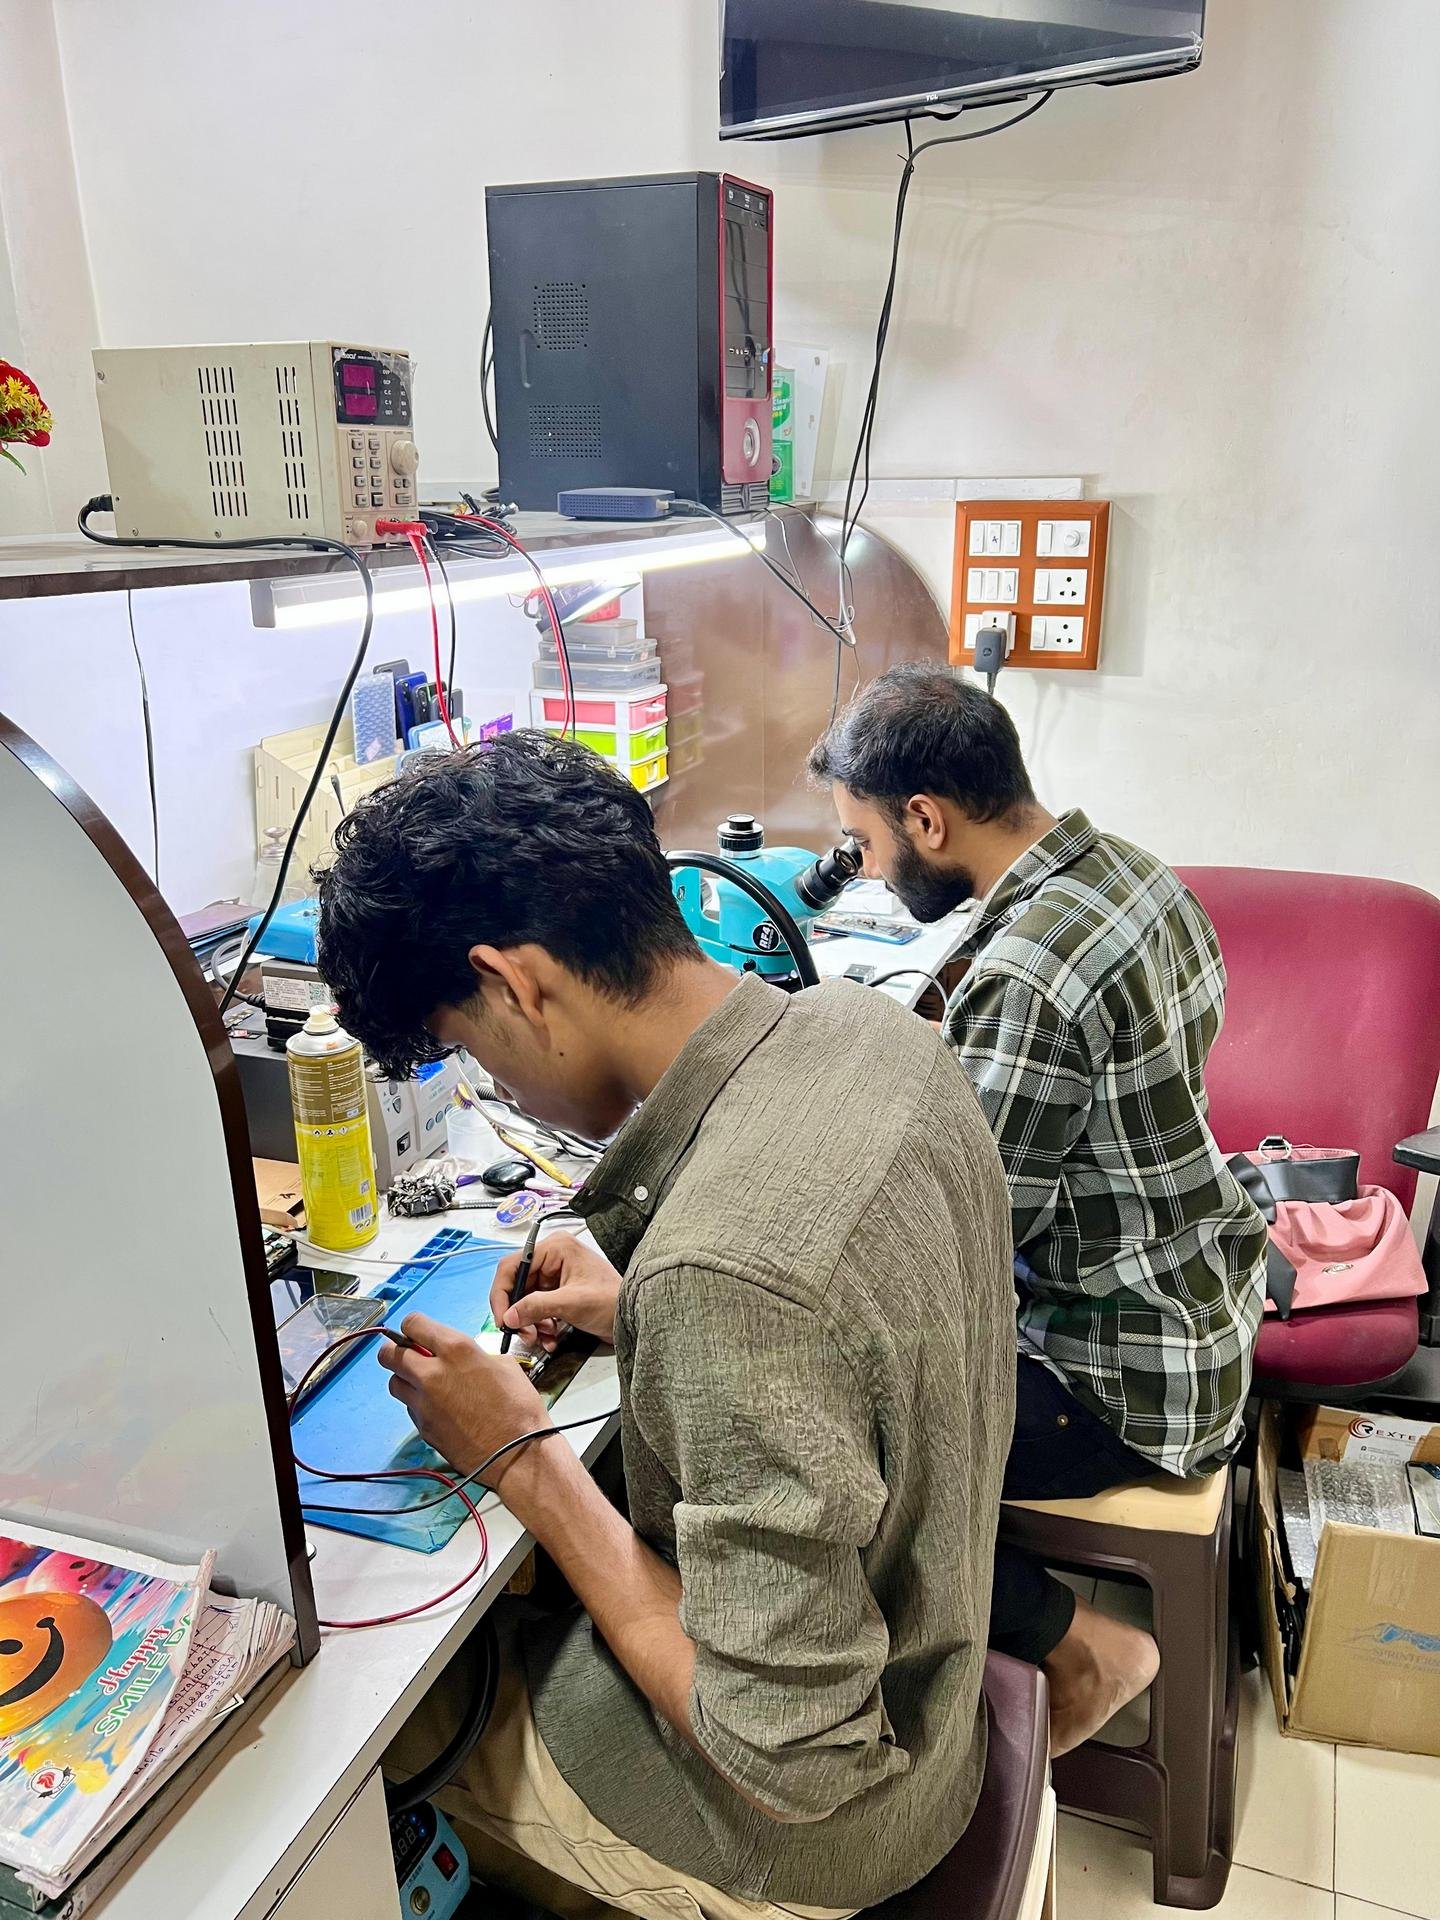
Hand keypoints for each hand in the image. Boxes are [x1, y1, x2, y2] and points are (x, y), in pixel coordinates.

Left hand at [377, 1312, 549, 1485]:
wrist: (517, 1452)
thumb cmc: (518, 1408)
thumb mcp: (505, 1365)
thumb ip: (474, 1355)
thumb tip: (462, 1359)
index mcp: (456, 1349)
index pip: (413, 1323)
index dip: (413, 1326)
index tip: (417, 1332)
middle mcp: (432, 1374)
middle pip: (389, 1354)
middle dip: (396, 1351)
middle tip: (409, 1355)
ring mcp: (424, 1403)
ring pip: (394, 1383)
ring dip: (404, 1379)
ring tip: (425, 1384)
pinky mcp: (423, 1428)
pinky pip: (409, 1409)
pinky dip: (418, 1405)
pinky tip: (439, 1408)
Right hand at [491, 1233, 622, 1352]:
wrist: (633, 1317)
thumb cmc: (613, 1300)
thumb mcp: (571, 1303)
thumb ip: (536, 1307)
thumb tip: (509, 1315)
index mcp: (555, 1248)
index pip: (512, 1266)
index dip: (501, 1293)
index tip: (502, 1317)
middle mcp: (552, 1258)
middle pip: (516, 1286)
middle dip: (518, 1313)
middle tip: (522, 1333)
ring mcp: (555, 1277)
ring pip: (525, 1301)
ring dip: (529, 1323)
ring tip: (539, 1338)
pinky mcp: (558, 1293)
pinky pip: (537, 1310)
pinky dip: (539, 1326)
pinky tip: (549, 1339)